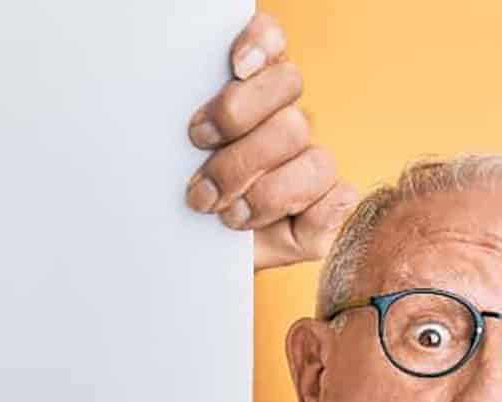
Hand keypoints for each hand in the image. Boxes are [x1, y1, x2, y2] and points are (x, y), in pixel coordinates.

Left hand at [184, 10, 357, 269]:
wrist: (192, 259)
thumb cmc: (180, 210)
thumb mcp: (161, 171)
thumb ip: (170, 141)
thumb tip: (189, 127)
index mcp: (247, 92)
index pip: (271, 42)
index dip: (261, 45)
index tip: (235, 68)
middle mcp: (283, 118)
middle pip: (290, 99)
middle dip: (240, 145)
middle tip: (202, 185)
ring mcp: (310, 162)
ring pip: (311, 154)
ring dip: (264, 191)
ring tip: (225, 214)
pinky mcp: (327, 208)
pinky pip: (340, 197)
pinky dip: (314, 211)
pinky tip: (280, 223)